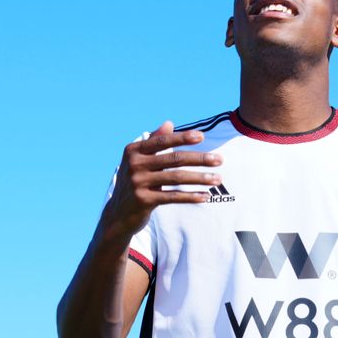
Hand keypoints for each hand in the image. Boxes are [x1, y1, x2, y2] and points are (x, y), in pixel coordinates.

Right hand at [102, 121, 222, 239]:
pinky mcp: (143, 201)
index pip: (162, 141)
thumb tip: (169, 123)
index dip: (182, 138)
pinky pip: (173, 196)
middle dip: (199, 158)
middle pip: (174, 159)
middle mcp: (134, 165)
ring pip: (176, 177)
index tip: (202, 137)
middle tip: (219, 159)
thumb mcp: (140, 160)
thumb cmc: (135, 181)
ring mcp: (138, 183)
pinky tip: (205, 196)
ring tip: (218, 178)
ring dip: (200, 178)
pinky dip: (191, 196)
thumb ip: (154, 141)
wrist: (118, 214)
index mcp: (133, 150)